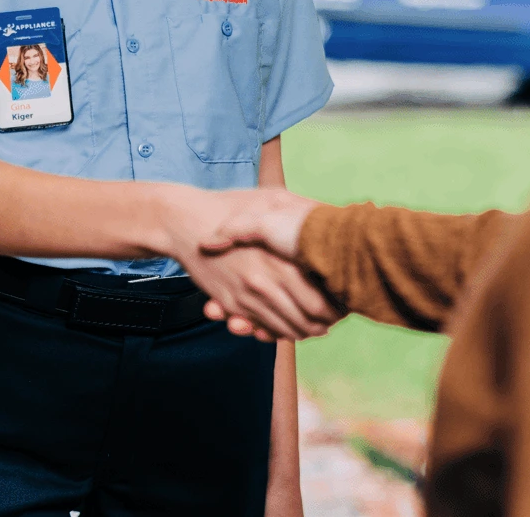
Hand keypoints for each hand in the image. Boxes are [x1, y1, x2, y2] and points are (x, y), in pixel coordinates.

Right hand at [161, 187, 335, 341]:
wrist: (186, 221)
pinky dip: (275, 331)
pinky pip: (260, 326)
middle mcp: (270, 279)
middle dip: (324, 323)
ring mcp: (249, 293)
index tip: (343, 303)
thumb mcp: (271, 198)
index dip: (337, 306)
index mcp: (286, 256)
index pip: (323, 297)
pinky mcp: (232, 302)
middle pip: (310, 318)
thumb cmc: (230, 205)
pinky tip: (282, 325)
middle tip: (330, 321)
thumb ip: (301, 208)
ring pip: (286, 327)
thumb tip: (328, 214)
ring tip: (312, 327)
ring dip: (301, 331)